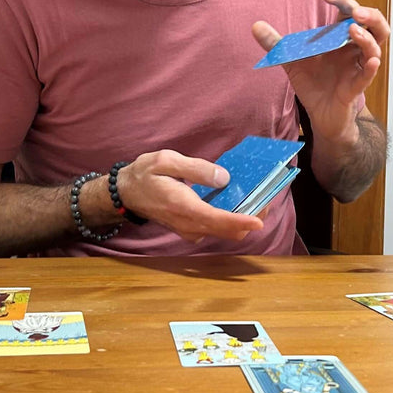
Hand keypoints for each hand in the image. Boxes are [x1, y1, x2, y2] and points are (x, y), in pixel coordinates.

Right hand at [115, 150, 263, 243]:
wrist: (126, 193)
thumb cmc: (145, 174)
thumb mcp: (166, 160)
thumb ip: (195, 168)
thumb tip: (224, 178)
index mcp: (184, 207)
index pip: (218, 221)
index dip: (241, 222)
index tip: (259, 221)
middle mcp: (189, 225)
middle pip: (227, 231)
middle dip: (250, 219)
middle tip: (266, 198)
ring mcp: (190, 230)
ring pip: (224, 232)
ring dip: (242, 220)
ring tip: (256, 198)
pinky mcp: (191, 230)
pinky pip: (216, 229)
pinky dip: (230, 220)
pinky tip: (237, 202)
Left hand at [251, 0, 388, 144]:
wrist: (318, 115)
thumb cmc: (313, 84)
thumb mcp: (291, 61)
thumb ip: (276, 44)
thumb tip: (254, 26)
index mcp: (340, 38)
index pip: (349, 11)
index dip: (341, 0)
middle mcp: (353, 49)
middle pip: (375, 25)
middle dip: (369, 13)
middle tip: (355, 11)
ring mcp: (356, 67)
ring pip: (375, 47)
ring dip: (367, 37)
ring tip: (353, 31)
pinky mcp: (355, 87)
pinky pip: (367, 75)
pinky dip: (370, 67)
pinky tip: (371, 61)